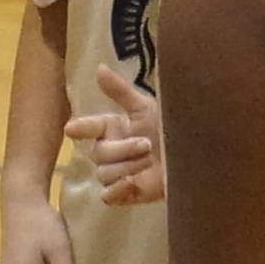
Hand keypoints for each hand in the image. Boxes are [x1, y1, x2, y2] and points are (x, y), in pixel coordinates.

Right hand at [64, 60, 165, 205]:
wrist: (192, 156)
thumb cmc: (169, 129)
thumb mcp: (145, 107)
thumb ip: (119, 91)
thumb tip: (98, 68)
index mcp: (112, 128)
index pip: (89, 127)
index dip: (80, 128)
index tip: (71, 129)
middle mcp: (110, 150)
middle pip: (98, 154)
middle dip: (123, 149)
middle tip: (146, 144)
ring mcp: (115, 173)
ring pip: (104, 173)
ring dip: (129, 166)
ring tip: (150, 162)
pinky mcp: (124, 193)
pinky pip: (108, 195)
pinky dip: (118, 190)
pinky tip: (133, 181)